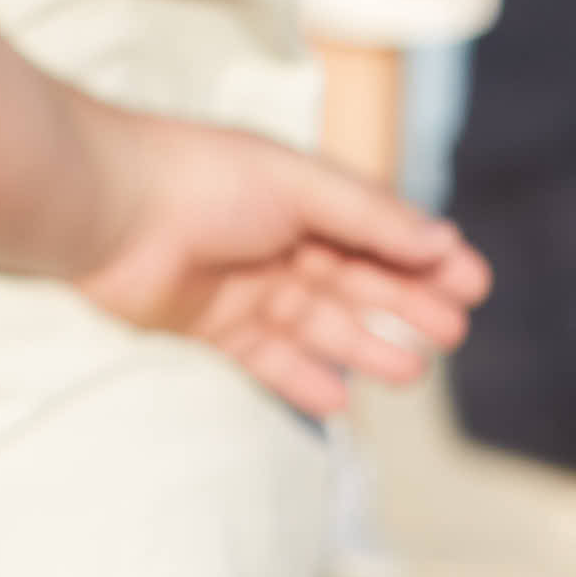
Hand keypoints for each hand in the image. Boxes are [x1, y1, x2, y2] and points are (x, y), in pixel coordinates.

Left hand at [72, 105, 489, 418]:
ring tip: (410, 370)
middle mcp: (275, 241)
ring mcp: (244, 286)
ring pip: (320, 326)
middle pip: (356, 282)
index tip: (473, 285)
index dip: (425, 259)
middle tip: (449, 332)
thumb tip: (445, 241)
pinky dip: (303, 381)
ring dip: (365, 348)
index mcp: (298, 196)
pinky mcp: (211, 327)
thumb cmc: (198, 177)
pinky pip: (268, 361)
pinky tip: (339, 399)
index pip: (377, 232)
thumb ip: (369, 215)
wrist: (102, 208)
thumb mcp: (297, 182)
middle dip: (406, 306)